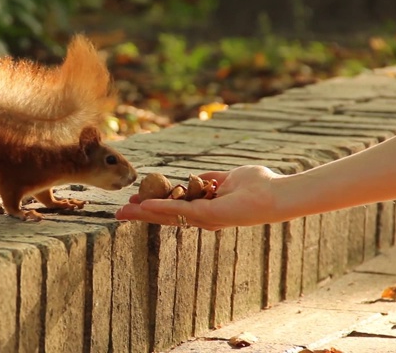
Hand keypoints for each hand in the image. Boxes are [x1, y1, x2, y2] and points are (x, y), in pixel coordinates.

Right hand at [115, 165, 281, 230]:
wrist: (276, 193)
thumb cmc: (259, 185)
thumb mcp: (228, 178)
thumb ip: (210, 180)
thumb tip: (197, 179)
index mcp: (205, 209)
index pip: (173, 209)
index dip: (153, 205)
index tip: (135, 202)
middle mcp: (202, 218)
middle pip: (165, 216)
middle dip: (141, 215)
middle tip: (119, 214)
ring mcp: (204, 218)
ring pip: (166, 217)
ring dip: (143, 214)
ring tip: (122, 213)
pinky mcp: (207, 214)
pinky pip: (178, 211)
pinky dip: (159, 208)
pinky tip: (142, 207)